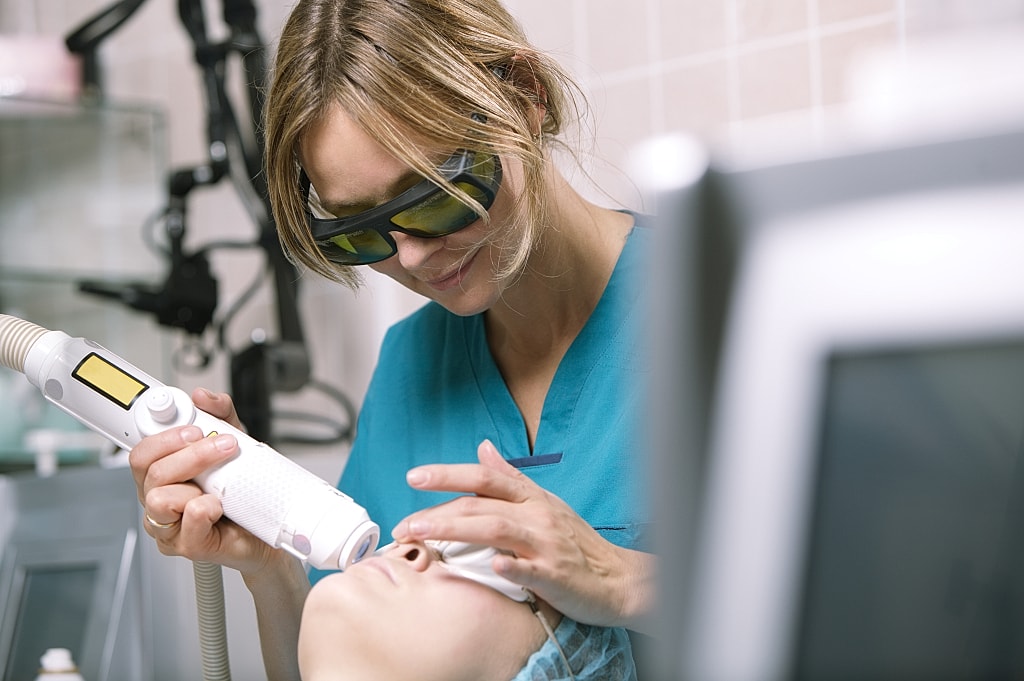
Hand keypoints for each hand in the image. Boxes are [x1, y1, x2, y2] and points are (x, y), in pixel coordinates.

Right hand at [128, 387, 274, 575]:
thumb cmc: (242, 490)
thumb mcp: (235, 442)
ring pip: (159, 496)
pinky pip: (189, 518)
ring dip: (196, 477)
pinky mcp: (187, 545)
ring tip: (220, 480)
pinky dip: (207, 506)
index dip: (158, 433)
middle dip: (190, 451)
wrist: (266, 528)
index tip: (190, 424)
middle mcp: (158, 499)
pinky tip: (220, 505)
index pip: (140, 452)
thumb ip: (220, 415)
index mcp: (161, 475)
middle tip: (222, 444)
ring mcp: (169, 526)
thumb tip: (204, 397)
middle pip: (149, 468)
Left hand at [391, 440, 654, 631]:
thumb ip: (511, 478)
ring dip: (454, 530)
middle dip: (437, 512)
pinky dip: (510, 564)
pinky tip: (491, 564)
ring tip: (421, 536)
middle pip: (481, 505)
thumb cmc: (576, 543)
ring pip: (495, 530)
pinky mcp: (555, 575)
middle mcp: (537, 515)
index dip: (448, 474)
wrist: (619, 579)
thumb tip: (483, 448)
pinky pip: (529, 568)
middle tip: (403, 524)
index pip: (484, 478)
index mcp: (532, 498)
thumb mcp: (544, 504)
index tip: (414, 476)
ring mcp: (546, 544)